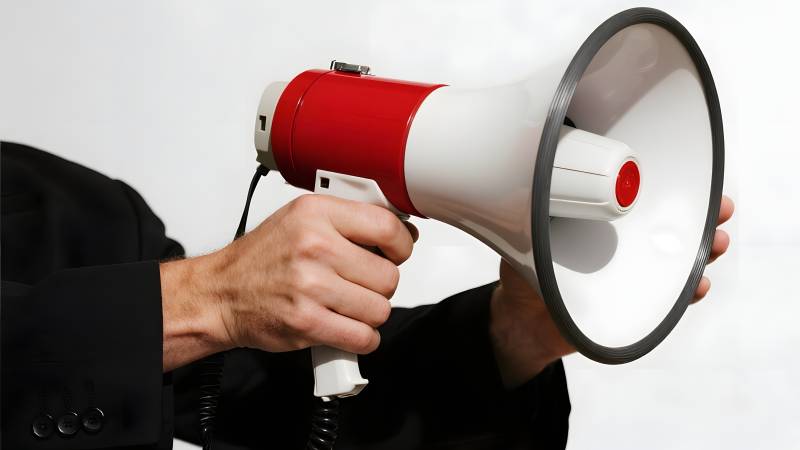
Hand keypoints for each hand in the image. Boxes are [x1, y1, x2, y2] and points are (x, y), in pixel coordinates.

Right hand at [160, 194, 415, 371]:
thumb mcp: (301, 219)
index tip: (398, 252)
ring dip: (370, 314)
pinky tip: (348, 327)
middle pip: (388, 275)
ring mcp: (310, 285)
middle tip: (362, 284)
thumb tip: (403, 234)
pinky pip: (362, 337)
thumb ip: (349, 221)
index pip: (387, 227)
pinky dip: (362, 338)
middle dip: (381, 285)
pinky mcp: (306, 322)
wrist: (220, 293)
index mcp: (316, 213)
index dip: (402, 245)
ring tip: (350, 306)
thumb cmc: (262, 258)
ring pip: (380, 309)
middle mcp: (314, 246)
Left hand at [489, 195, 734, 387]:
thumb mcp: (523, 240)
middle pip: (672, 225)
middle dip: (702, 213)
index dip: (667, 186)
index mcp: (601, 220)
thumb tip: (530, 184)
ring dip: (705, 250)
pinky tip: (698, 286)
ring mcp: (633, 273)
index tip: (694, 174)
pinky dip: (688, 294)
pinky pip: (670, 299)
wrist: (524, 322)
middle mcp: (624, 243)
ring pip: (679, 259)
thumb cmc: (524, 275)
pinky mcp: (636, 302)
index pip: (642, 198)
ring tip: (718, 243)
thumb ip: (529, 216)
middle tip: (720, 206)